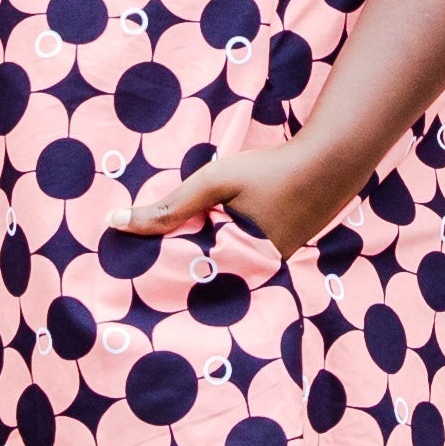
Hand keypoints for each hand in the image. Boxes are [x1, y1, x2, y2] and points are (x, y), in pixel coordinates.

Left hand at [111, 141, 339, 260]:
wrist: (329, 165)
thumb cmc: (270, 172)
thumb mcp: (214, 182)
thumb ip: (168, 207)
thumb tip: (115, 222)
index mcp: (235, 264)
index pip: (181, 280)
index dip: (152, 274)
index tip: (123, 269)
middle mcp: (251, 277)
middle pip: (200, 280)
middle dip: (172, 273)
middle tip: (134, 266)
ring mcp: (265, 271)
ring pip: (218, 272)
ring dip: (196, 263)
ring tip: (161, 257)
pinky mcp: (273, 259)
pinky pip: (236, 263)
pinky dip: (218, 254)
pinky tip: (204, 240)